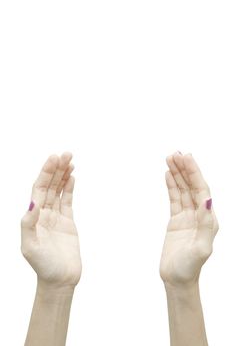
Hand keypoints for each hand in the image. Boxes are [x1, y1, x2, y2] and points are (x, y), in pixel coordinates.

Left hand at [21, 152, 81, 287]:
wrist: (60, 280)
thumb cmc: (44, 266)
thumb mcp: (30, 247)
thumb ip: (28, 224)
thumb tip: (32, 203)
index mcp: (34, 217)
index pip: (39, 189)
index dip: (46, 173)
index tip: (54, 159)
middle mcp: (44, 213)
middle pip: (50, 186)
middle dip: (57, 169)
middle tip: (66, 153)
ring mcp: (56, 217)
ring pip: (59, 191)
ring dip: (64, 175)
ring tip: (70, 160)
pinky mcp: (68, 222)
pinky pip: (68, 201)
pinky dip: (69, 188)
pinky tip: (72, 177)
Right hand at [160, 152, 218, 285]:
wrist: (177, 279)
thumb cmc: (189, 268)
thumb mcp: (201, 248)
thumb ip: (206, 224)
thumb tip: (207, 200)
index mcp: (208, 218)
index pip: (201, 189)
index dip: (193, 172)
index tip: (185, 158)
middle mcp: (199, 214)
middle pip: (192, 186)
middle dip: (185, 169)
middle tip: (175, 153)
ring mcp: (187, 216)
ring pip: (182, 190)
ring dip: (177, 174)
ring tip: (170, 159)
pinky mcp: (176, 220)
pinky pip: (174, 198)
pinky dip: (171, 186)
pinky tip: (168, 175)